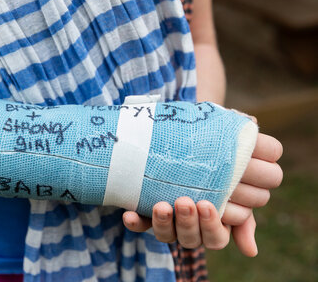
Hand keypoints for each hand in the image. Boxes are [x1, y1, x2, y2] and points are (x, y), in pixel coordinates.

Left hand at [123, 132, 282, 254]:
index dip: (213, 225)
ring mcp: (168, 220)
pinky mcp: (146, 212)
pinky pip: (140, 224)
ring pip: (167, 235)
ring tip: (162, 205)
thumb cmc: (219, 155)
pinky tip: (129, 214)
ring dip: (163, 223)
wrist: (191, 132)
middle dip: (188, 222)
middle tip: (185, 201)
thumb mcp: (237, 170)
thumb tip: (251, 248)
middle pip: (192, 238)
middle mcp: (191, 225)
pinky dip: (136, 222)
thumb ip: (250, 198)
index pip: (217, 237)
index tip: (208, 204)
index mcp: (214, 220)